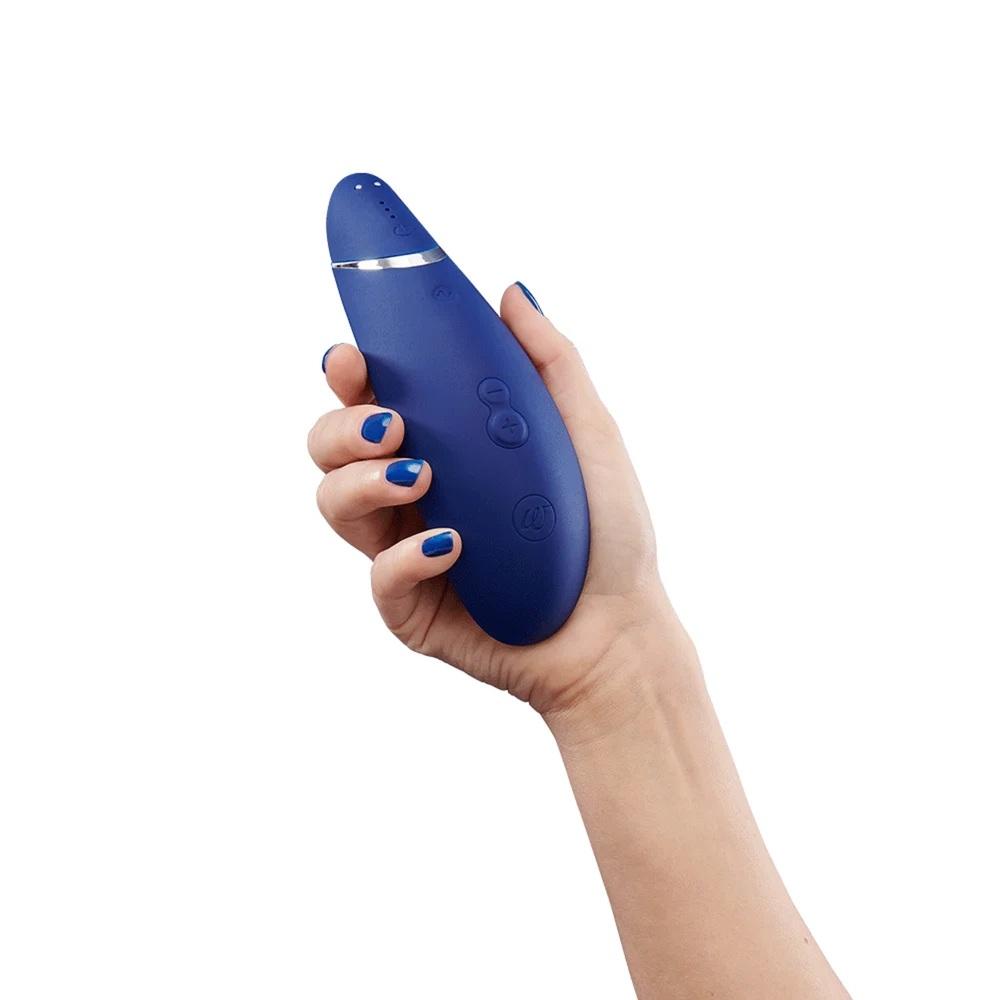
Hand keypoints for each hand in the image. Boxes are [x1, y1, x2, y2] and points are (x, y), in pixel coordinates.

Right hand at [309, 284, 693, 723]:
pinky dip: (406, 557)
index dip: (350, 375)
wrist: (620, 627)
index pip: (373, 401)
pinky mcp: (412, 609)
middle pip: (332, 449)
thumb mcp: (586, 433)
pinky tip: (452, 546)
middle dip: (341, 427)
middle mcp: (414, 496)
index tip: (353, 356)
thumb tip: (512, 293)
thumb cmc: (607, 532)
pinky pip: (380, 578)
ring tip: (421, 476)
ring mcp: (407, 553)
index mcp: (445, 449)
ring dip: (362, 482)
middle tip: (391, 423)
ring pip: (335, 505)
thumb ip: (549, 362)